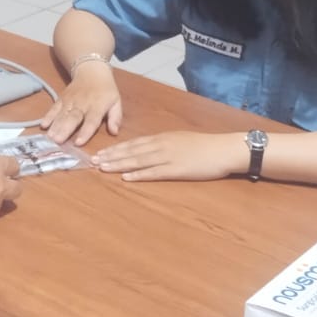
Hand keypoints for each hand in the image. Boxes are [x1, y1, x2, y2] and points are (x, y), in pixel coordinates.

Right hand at [39, 62, 122, 146]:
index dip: (85, 132)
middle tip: (57, 141)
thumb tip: (115, 132)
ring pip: (62, 114)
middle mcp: (82, 104)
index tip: (78, 143)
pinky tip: (43, 125)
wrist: (91, 71)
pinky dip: (48, 116)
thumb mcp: (116, 102)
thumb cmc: (106, 90)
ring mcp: (70, 101)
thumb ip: (115, 118)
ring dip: (55, 126)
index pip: (91, 121)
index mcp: (97, 106)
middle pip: (73, 118)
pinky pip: (54, 108)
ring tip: (50, 137)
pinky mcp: (61, 98)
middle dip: (65, 130)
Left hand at [91, 132, 247, 181]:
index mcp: (162, 138)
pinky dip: (139, 175)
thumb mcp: (181, 140)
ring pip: (138, 161)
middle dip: (111, 156)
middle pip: (131, 151)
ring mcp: (168, 157)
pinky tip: (126, 178)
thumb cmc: (205, 146)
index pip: (133, 143)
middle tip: (93, 161)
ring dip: (119, 165)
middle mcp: (161, 145)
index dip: (116, 149)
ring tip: (103, 168)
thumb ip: (165, 144)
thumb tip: (149, 150)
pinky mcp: (177, 169)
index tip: (100, 153)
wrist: (223, 149)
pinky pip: (154, 172)